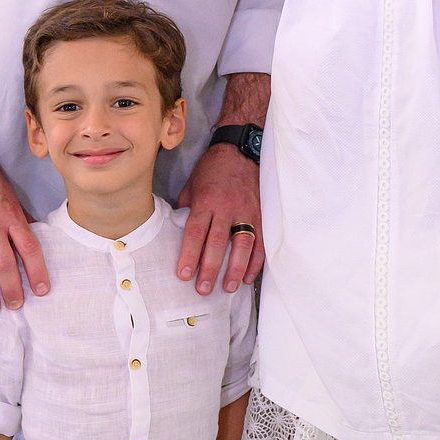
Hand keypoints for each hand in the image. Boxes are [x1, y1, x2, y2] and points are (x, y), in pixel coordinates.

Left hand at [176, 146, 261, 294]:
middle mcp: (227, 207)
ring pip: (242, 245)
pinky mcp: (261, 215)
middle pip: (218, 242)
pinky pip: (260, 241)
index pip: (196, 232)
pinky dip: (255, 261)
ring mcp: (246, 212)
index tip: (184, 274)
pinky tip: (248, 276)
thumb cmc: (211, 169)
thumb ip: (186, 209)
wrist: (239, 150)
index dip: (189, 255)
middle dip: (210, 268)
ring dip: (235, 269)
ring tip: (228, 288)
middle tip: (203, 289)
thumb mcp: (192, 185)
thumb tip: (178, 231)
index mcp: (206, 201)